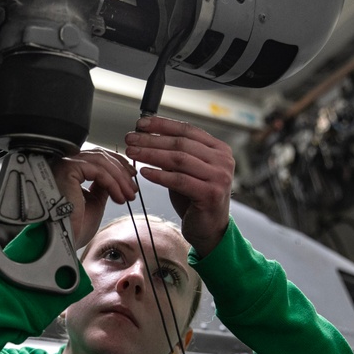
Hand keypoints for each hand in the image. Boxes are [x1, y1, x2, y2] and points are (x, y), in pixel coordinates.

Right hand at [52, 147, 137, 248]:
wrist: (62, 240)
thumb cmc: (73, 228)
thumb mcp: (95, 202)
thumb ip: (102, 186)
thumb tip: (116, 177)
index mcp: (69, 171)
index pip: (96, 158)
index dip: (117, 165)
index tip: (131, 177)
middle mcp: (65, 164)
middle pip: (100, 156)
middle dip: (121, 171)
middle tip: (133, 188)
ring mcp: (65, 165)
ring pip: (101, 161)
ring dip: (120, 178)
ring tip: (128, 195)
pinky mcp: (68, 169)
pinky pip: (98, 170)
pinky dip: (113, 183)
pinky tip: (119, 197)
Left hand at [124, 116, 233, 256]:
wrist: (209, 229)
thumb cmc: (195, 198)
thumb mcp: (187, 170)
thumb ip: (175, 153)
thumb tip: (146, 134)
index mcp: (219, 149)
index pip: (187, 130)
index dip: (162, 125)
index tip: (140, 124)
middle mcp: (223, 160)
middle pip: (181, 143)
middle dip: (152, 140)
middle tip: (130, 139)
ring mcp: (219, 177)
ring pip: (179, 160)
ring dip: (151, 154)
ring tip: (132, 153)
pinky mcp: (210, 194)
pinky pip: (179, 180)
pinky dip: (159, 175)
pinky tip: (143, 172)